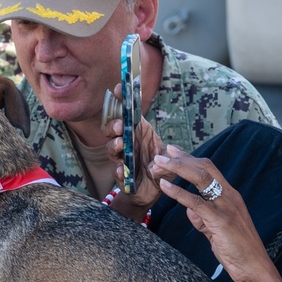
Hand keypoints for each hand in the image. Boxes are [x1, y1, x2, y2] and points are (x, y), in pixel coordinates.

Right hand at [104, 91, 165, 209]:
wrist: (152, 192)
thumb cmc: (160, 168)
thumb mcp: (170, 158)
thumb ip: (170, 155)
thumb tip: (162, 157)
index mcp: (138, 132)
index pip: (127, 113)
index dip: (122, 100)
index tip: (120, 89)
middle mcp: (127, 143)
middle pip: (112, 128)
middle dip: (113, 124)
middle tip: (120, 125)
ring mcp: (121, 158)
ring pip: (111, 148)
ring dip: (115, 144)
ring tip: (121, 143)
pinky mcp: (121, 176)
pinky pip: (116, 172)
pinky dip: (118, 170)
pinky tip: (121, 169)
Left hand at [151, 147, 280, 281]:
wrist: (255, 268)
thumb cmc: (238, 251)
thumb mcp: (217, 231)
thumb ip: (203, 220)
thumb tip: (189, 211)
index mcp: (230, 196)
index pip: (209, 169)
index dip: (190, 159)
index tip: (173, 152)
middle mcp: (229, 196)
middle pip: (204, 167)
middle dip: (181, 158)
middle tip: (161, 154)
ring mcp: (226, 206)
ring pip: (200, 178)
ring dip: (177, 168)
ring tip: (158, 165)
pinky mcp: (220, 220)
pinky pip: (196, 202)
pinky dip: (178, 192)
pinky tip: (164, 186)